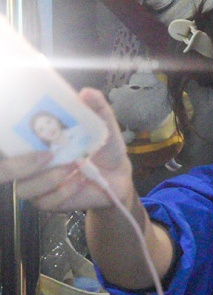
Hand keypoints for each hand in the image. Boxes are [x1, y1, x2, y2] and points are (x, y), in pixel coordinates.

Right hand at [0, 89, 134, 212]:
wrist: (119, 173)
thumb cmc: (103, 147)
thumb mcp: (103, 126)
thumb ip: (96, 108)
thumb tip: (86, 92)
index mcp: (37, 142)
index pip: (12, 141)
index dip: (11, 136)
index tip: (27, 128)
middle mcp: (30, 164)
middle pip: (8, 169)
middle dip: (21, 164)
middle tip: (48, 154)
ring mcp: (38, 184)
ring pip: (25, 188)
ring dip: (48, 178)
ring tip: (73, 167)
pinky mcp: (49, 202)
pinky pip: (46, 201)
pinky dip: (64, 191)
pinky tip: (80, 180)